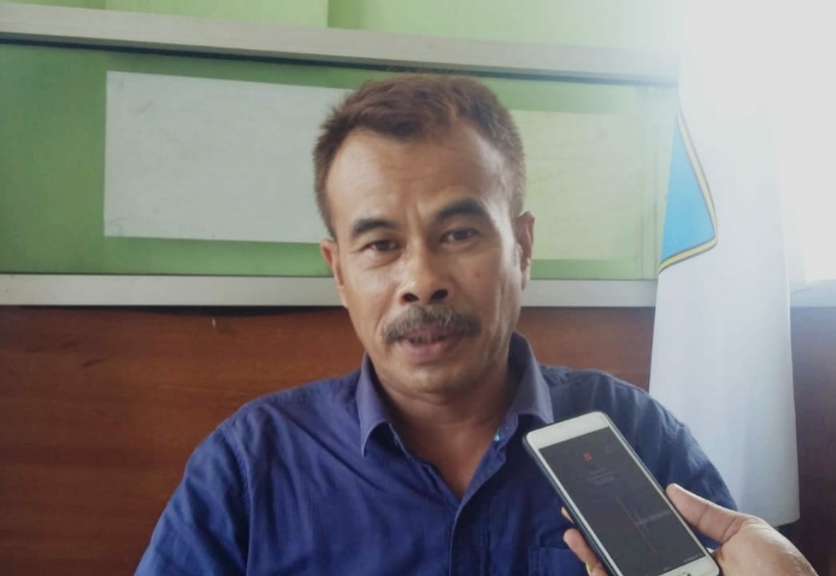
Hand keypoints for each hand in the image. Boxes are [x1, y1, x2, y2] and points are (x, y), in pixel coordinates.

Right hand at [562, 484, 817, 575]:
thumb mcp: (745, 532)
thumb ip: (705, 514)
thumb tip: (671, 490)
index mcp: (697, 559)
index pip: (651, 538)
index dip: (625, 520)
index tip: (605, 499)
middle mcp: (678, 574)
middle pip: (628, 556)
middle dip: (598, 533)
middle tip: (575, 509)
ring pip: (621, 571)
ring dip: (592, 552)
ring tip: (574, 528)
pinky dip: (603, 570)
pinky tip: (590, 556)